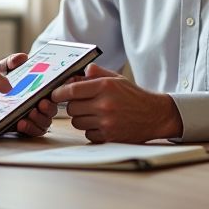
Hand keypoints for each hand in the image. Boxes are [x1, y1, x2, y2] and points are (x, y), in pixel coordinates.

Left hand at [0, 52, 51, 136]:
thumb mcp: (2, 70)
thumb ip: (10, 62)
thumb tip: (22, 58)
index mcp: (38, 89)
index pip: (54, 91)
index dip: (58, 91)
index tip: (52, 89)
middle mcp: (39, 103)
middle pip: (52, 108)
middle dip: (49, 107)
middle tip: (42, 103)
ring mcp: (33, 117)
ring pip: (45, 121)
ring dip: (40, 118)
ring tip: (31, 113)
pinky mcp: (25, 128)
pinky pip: (34, 131)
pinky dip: (30, 128)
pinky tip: (21, 123)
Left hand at [51, 63, 182, 142]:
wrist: (154, 115)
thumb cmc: (134, 96)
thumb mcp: (117, 78)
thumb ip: (97, 73)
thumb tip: (80, 71)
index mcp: (105, 87)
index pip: (72, 90)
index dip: (59, 92)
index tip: (54, 94)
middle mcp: (104, 104)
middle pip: (71, 108)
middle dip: (73, 106)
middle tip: (82, 104)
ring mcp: (107, 122)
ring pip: (77, 122)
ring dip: (81, 118)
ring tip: (94, 114)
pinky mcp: (109, 137)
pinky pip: (88, 134)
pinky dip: (91, 130)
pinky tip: (101, 124)